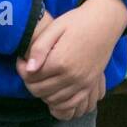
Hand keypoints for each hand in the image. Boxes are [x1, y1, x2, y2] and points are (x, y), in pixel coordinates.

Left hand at [16, 0, 126, 119]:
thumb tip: (28, 69)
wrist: (105, 22)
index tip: (22, 60)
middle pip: (39, 90)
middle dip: (29, 82)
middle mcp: (72, 76)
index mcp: (60, 61)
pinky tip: (54, 91)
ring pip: (52, 99)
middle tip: (30, 69)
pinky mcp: (89, 85)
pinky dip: (59, 103)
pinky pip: (70, 104)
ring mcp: (82, 83)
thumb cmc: (78, 22)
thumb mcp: (55, 27)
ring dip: (42, 92)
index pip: (31, 76)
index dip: (21, 69)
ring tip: (42, 78)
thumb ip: (39, 48)